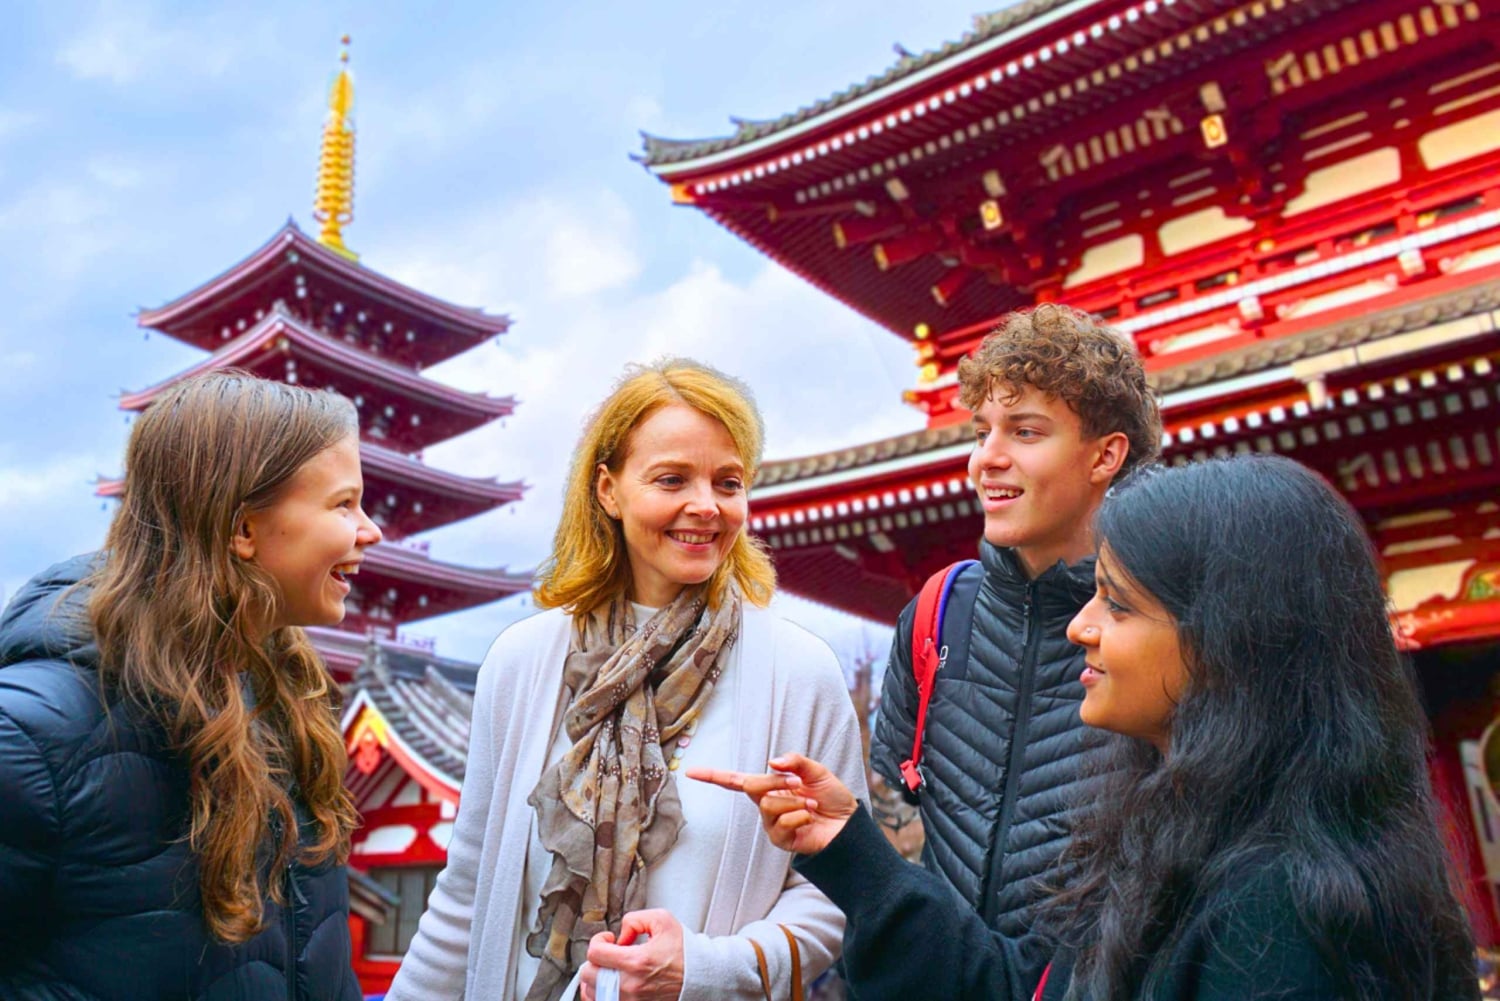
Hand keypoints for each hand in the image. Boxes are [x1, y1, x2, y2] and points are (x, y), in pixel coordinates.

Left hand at [579, 909, 684, 1000]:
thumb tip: (620, 936)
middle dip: (595, 960)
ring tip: (608, 969)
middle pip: (588, 975)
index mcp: (637, 961)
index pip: (595, 953)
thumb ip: (635, 919)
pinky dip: (600, 994)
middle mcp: (631, 985)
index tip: (608, 939)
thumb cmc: (684, 952)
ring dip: (595, 978)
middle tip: (608, 954)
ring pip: (592, 993)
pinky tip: (607, 985)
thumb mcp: (662, 921)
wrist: (699, 977)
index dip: (598, 940)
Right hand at [687, 752, 856, 854]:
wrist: (849, 824)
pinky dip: (799, 817)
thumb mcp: (816, 771)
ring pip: (769, 805)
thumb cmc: (832, 797)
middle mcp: (767, 804)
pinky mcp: (781, 840)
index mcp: (771, 787)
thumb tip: (771, 762)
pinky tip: (810, 819)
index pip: (736, 781)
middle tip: (799, 783)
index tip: (691, 772)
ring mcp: (772, 824)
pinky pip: (781, 824)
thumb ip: (795, 762)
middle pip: (753, 787)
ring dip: (794, 802)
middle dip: (776, 781)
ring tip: (811, 807)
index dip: (713, 776)